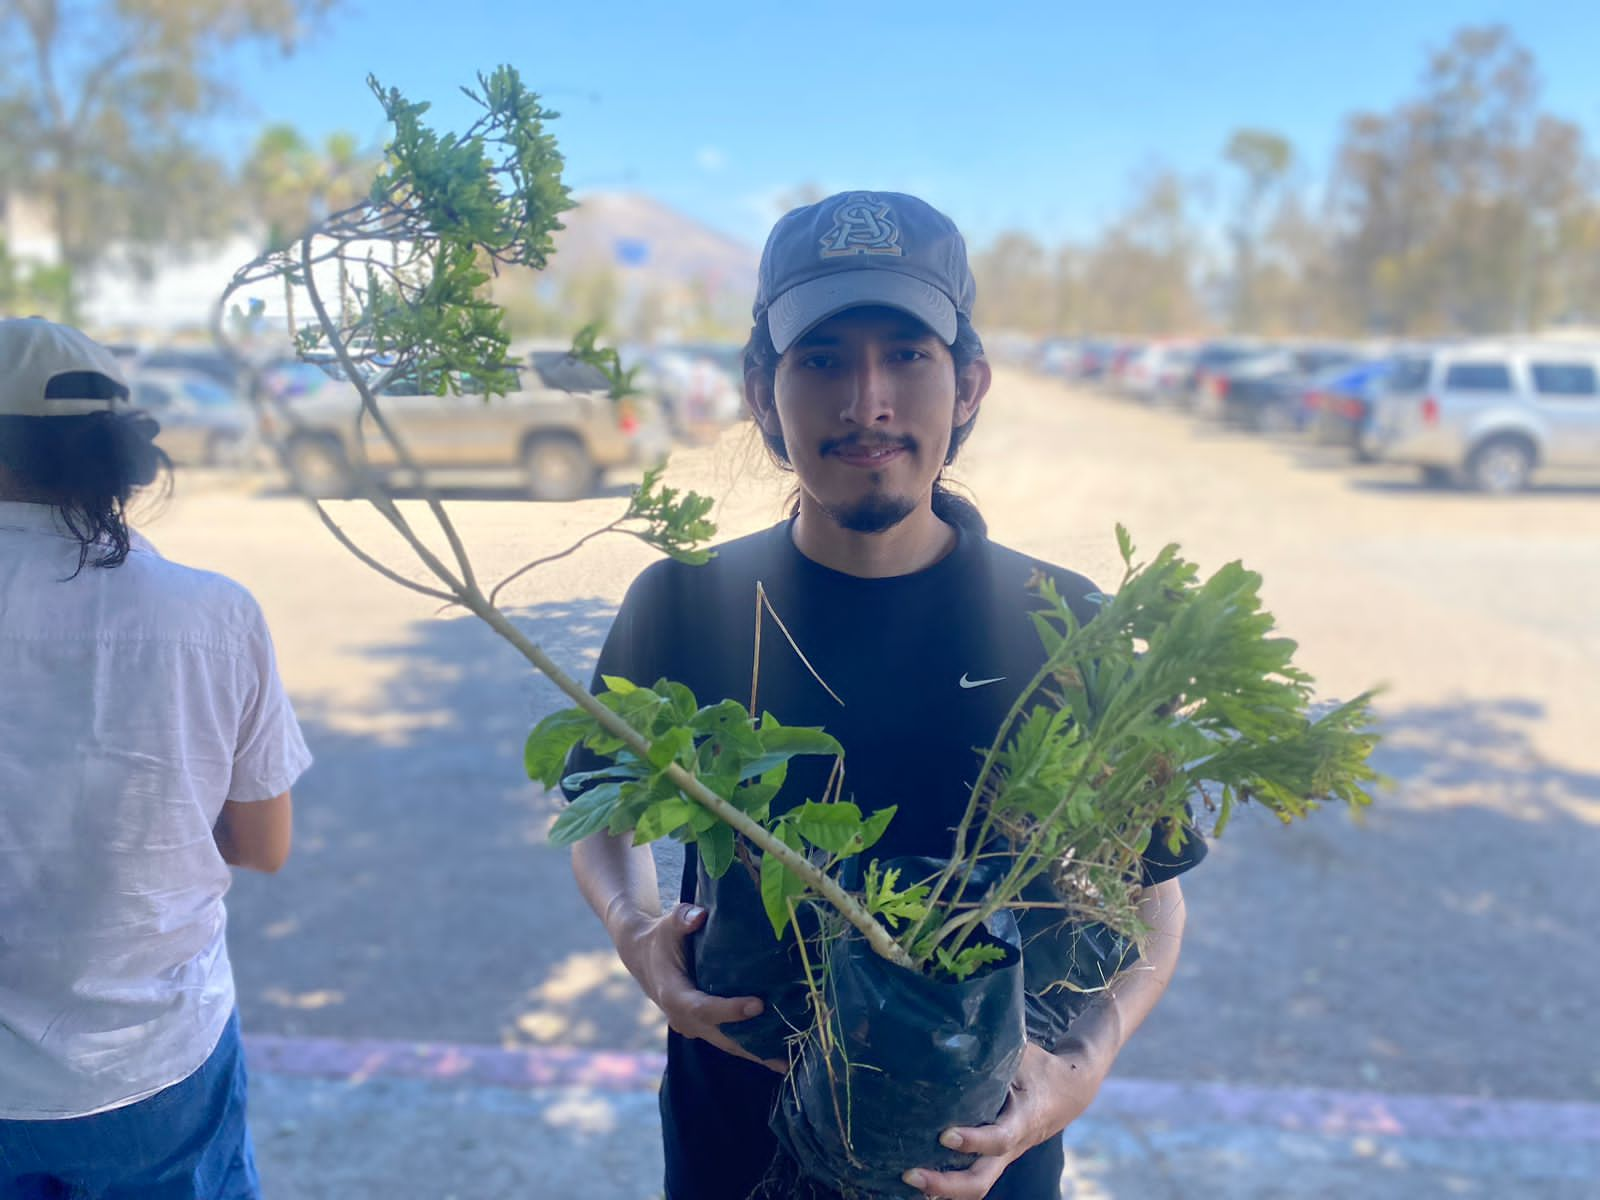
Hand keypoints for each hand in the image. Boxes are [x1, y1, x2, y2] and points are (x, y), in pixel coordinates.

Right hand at [614, 901, 785, 1073]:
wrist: (643, 956)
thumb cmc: (662, 937)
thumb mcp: (670, 922)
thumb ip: (683, 918)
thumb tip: (699, 916)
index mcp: (673, 995)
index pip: (703, 1008)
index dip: (730, 1010)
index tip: (759, 1005)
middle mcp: (682, 1018)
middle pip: (720, 1036)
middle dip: (751, 1046)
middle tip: (784, 1054)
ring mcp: (692, 1027)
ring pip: (726, 1044)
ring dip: (755, 1053)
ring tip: (787, 1063)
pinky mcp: (702, 1028)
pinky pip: (726, 1040)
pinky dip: (749, 1046)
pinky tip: (776, 1054)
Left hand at [902, 1042, 1105, 1198]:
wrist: (1070, 1092)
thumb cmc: (1040, 1068)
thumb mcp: (1022, 1055)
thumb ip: (992, 1052)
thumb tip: (948, 1035)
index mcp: (1022, 1119)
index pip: (998, 1139)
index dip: (973, 1141)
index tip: (945, 1135)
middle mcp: (1012, 1145)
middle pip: (980, 1180)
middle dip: (946, 1184)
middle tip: (910, 1174)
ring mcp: (1003, 1157)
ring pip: (975, 1186)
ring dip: (941, 1190)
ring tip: (907, 1181)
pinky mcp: (994, 1158)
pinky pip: (972, 1177)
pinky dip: (945, 1185)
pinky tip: (918, 1180)